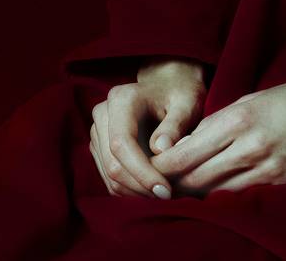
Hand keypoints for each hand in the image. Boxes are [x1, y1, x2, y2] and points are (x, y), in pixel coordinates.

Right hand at [89, 58, 208, 199]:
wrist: (169, 87)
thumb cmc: (181, 95)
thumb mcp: (187, 104)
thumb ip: (176, 124)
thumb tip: (160, 150)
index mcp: (122, 99)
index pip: (121, 143)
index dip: (142, 172)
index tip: (166, 191)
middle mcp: (103, 112)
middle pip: (112, 163)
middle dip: (140, 186)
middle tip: (169, 197)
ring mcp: (98, 130)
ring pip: (109, 175)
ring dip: (136, 191)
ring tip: (164, 193)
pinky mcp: (99, 146)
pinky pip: (110, 178)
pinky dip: (130, 189)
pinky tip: (153, 188)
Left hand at [150, 54, 285, 196]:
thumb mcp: (255, 99)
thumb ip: (223, 122)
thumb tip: (190, 145)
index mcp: (240, 118)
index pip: (187, 151)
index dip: (163, 164)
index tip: (148, 165)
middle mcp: (251, 147)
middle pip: (196, 178)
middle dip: (173, 184)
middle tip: (155, 187)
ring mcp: (269, 171)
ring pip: (217, 194)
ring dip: (196, 196)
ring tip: (179, 196)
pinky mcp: (283, 187)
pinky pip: (244, 199)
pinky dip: (225, 200)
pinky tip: (215, 199)